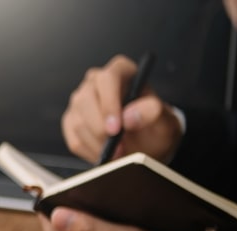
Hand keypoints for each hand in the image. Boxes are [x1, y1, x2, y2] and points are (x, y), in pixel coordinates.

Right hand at [61, 55, 182, 163]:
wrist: (146, 144)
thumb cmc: (154, 128)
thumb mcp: (164, 121)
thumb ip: (152, 113)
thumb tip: (129, 116)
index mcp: (121, 71)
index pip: (108, 79)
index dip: (109, 103)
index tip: (116, 128)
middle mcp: (97, 82)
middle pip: (86, 100)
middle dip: (101, 130)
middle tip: (118, 147)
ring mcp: (80, 101)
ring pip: (78, 122)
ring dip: (98, 144)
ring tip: (117, 152)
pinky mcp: (72, 121)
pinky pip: (74, 139)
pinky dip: (90, 152)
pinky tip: (105, 152)